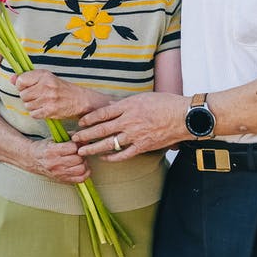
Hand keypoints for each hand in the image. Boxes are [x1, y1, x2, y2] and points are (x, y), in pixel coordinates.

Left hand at [13, 70, 101, 119]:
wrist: (80, 100)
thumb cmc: (61, 88)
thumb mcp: (46, 78)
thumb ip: (28, 77)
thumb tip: (11, 79)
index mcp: (44, 75)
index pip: (21, 80)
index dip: (22, 85)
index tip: (28, 87)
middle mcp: (46, 86)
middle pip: (23, 95)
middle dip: (27, 97)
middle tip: (38, 96)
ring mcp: (48, 99)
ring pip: (27, 105)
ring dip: (32, 106)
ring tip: (42, 102)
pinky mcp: (50, 111)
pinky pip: (33, 114)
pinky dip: (37, 113)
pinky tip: (44, 109)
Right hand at [24, 139, 89, 183]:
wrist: (33, 160)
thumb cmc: (44, 148)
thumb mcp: (54, 138)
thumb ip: (69, 136)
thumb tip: (83, 137)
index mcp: (52, 151)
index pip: (73, 148)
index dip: (78, 144)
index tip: (77, 143)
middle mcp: (55, 164)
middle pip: (78, 159)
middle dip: (81, 153)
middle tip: (80, 151)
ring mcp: (59, 173)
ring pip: (81, 169)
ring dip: (83, 163)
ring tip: (80, 159)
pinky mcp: (62, 179)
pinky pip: (80, 179)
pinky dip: (84, 173)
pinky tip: (81, 167)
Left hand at [72, 92, 189, 160]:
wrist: (183, 116)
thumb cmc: (166, 103)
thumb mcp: (144, 98)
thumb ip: (127, 104)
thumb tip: (112, 107)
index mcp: (128, 106)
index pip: (103, 113)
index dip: (89, 118)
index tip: (80, 122)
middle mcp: (129, 120)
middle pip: (101, 129)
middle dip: (85, 134)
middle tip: (73, 138)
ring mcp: (135, 135)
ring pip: (109, 143)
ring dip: (93, 148)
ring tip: (82, 151)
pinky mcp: (143, 146)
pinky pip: (123, 154)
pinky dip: (112, 157)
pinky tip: (104, 158)